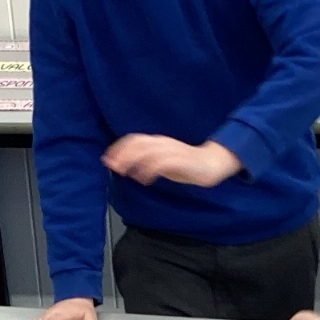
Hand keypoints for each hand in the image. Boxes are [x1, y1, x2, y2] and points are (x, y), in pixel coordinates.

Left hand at [102, 136, 241, 186]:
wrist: (212, 162)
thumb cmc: (187, 164)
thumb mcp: (163, 161)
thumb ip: (147, 162)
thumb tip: (128, 167)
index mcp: (158, 142)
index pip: (134, 140)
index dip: (119, 148)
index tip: (108, 159)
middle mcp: (163, 143)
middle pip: (138, 144)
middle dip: (122, 155)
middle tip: (112, 166)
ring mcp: (172, 151)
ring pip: (147, 152)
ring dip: (133, 161)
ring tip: (123, 172)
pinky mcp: (181, 161)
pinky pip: (162, 163)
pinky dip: (149, 170)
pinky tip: (143, 179)